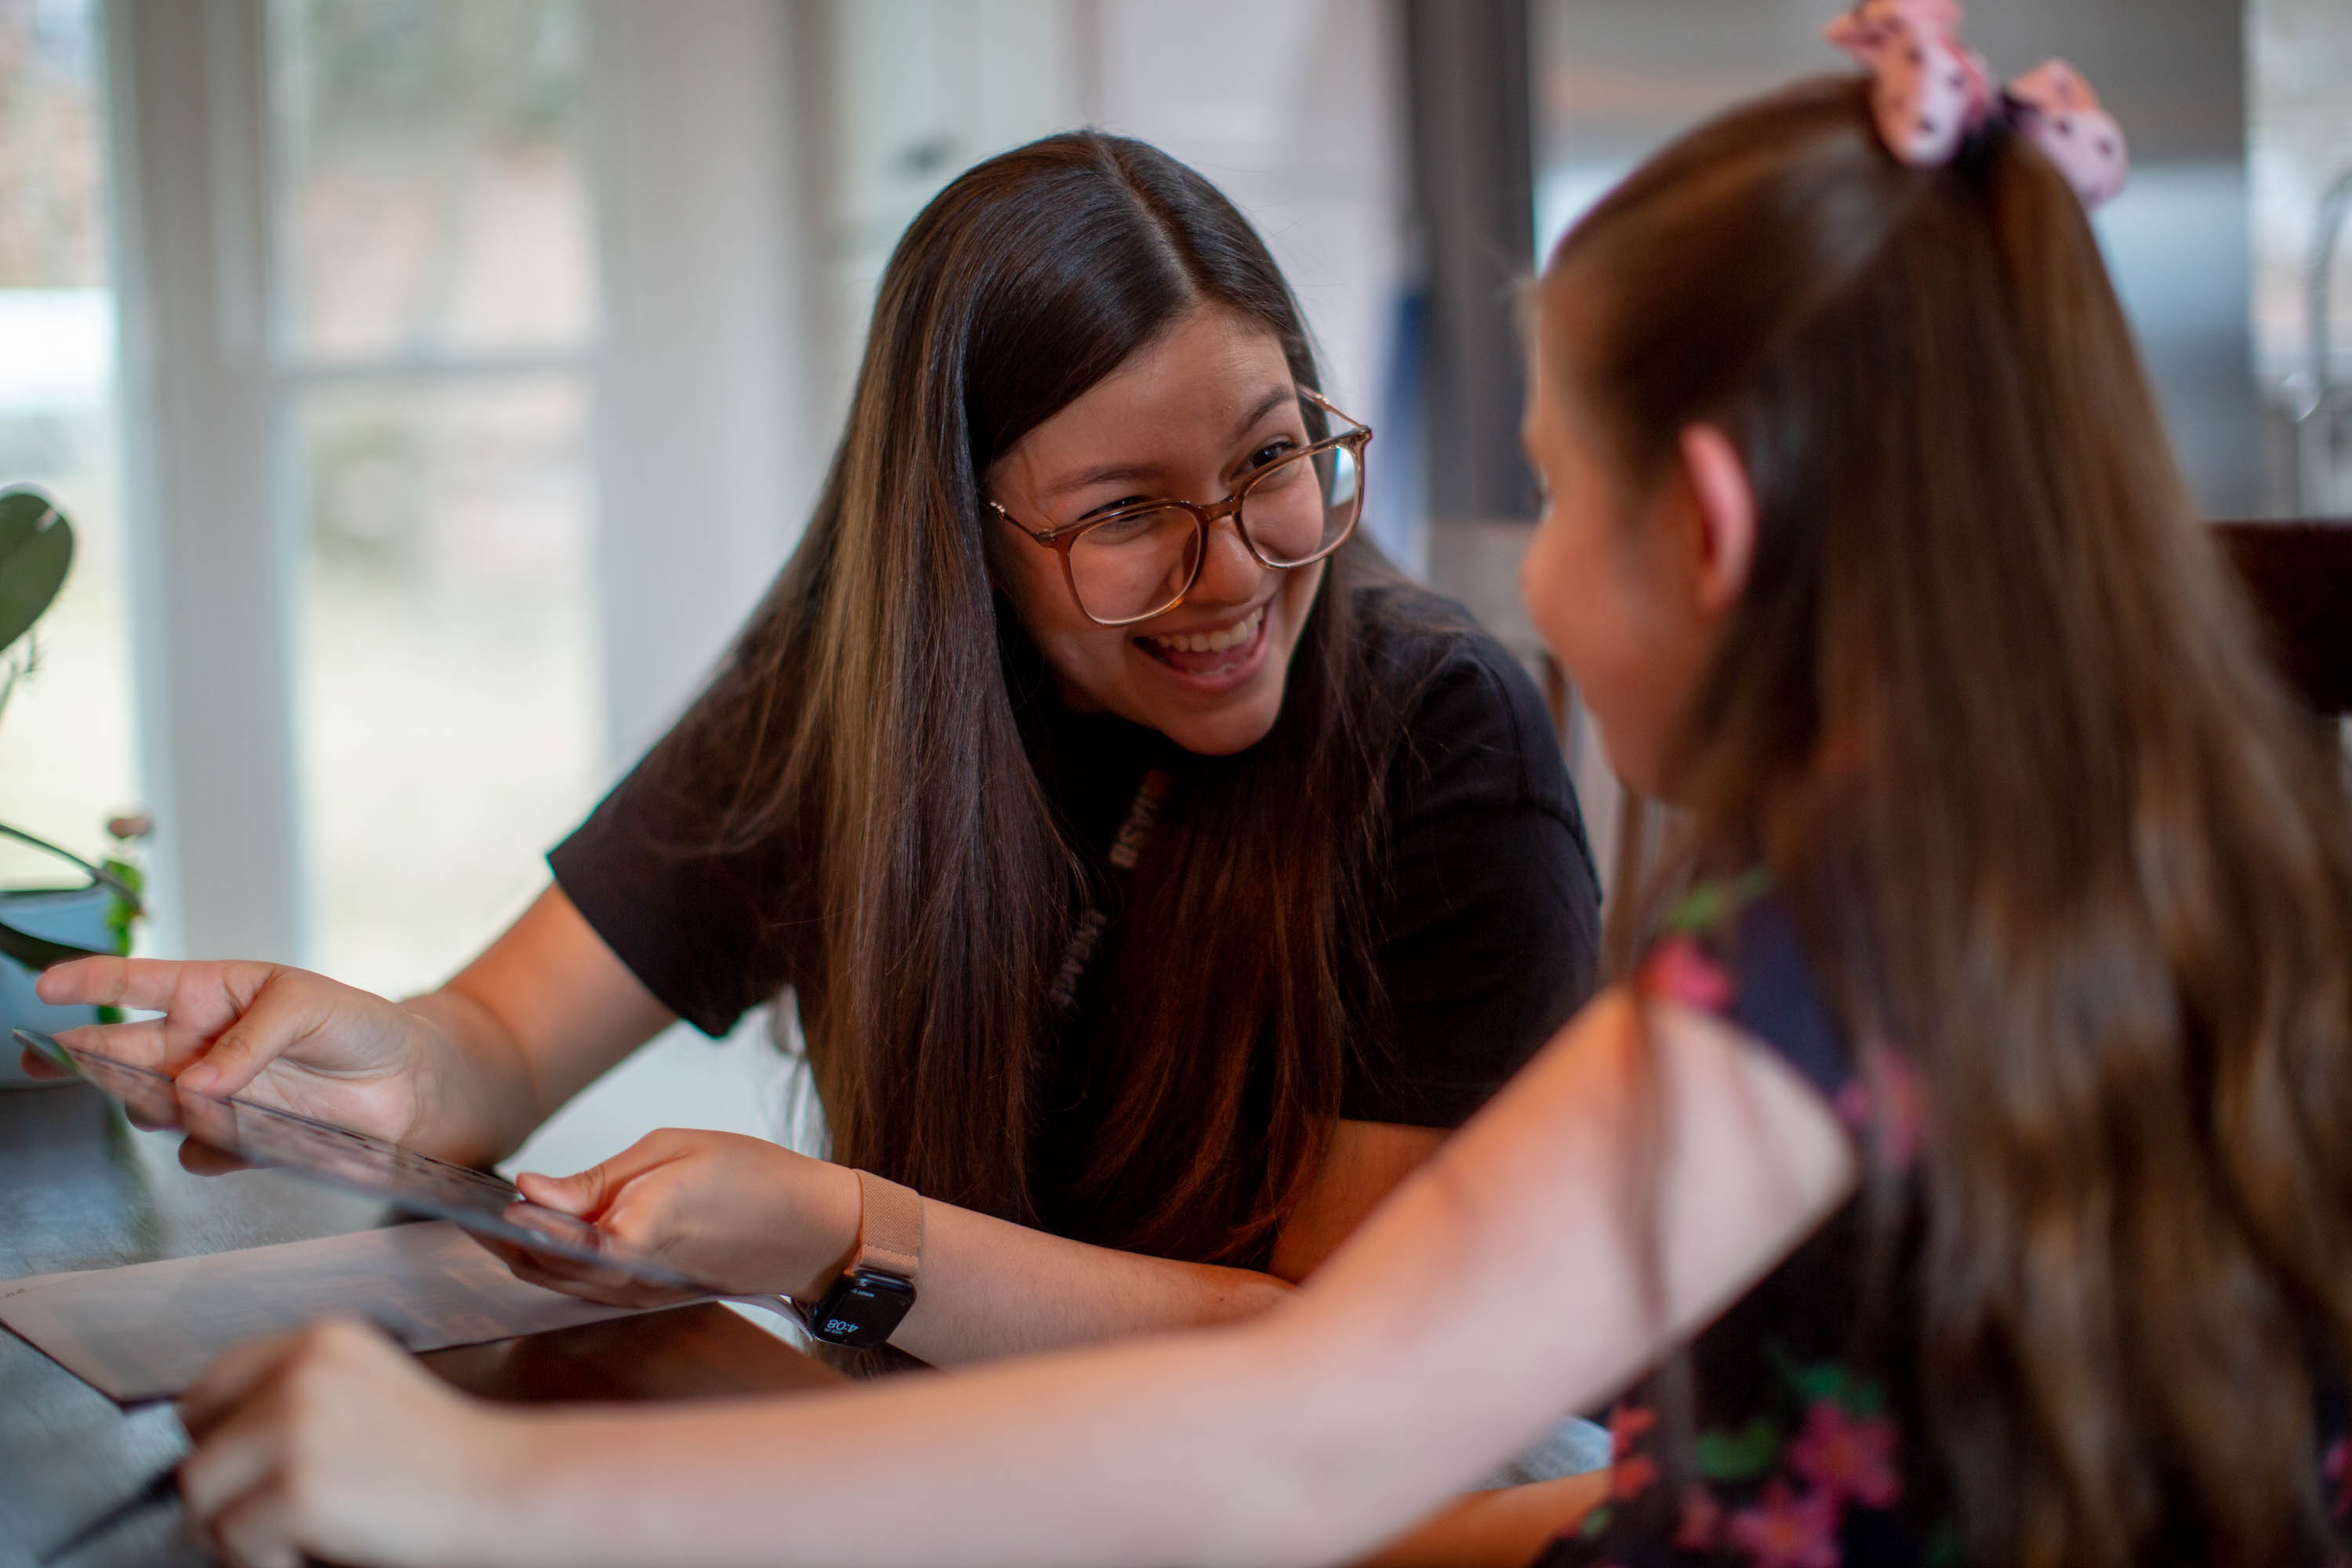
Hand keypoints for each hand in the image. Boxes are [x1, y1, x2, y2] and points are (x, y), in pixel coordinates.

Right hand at [31, 957, 450, 1151]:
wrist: (408, 1084)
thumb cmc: (360, 1025)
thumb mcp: (309, 1004)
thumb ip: (250, 1038)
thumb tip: (196, 1082)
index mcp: (214, 993)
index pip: (135, 983)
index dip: (87, 983)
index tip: (45, 988)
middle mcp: (202, 1045)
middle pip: (120, 1055)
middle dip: (78, 1058)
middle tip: (49, 1061)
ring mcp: (215, 1095)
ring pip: (150, 1108)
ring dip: (161, 1106)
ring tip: (200, 1097)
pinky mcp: (238, 1141)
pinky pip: (198, 1153)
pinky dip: (211, 1148)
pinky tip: (241, 1136)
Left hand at [178, 1319, 523, 1567]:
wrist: (501, 1487)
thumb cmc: (443, 1456)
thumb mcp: (366, 1390)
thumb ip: (297, 1394)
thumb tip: (215, 1442)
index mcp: (321, 1340)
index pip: (210, 1385)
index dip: (218, 1438)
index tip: (243, 1470)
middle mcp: (302, 1370)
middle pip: (198, 1446)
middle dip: (226, 1491)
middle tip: (282, 1511)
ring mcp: (297, 1426)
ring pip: (201, 1496)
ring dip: (239, 1530)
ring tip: (304, 1530)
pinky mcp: (297, 1486)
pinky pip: (231, 1541)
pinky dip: (266, 1560)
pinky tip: (323, 1544)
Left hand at [513, 1130, 862, 1305]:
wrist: (812, 1232)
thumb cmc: (755, 1179)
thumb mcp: (675, 1150)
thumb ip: (598, 1178)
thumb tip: (532, 1189)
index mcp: (642, 1230)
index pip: (554, 1236)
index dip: (509, 1220)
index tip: (479, 1196)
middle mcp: (633, 1276)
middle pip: (542, 1266)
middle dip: (502, 1238)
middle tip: (466, 1206)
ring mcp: (639, 1296)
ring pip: (556, 1282)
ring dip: (522, 1253)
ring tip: (494, 1218)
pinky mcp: (645, 1299)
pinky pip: (582, 1286)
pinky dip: (553, 1263)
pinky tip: (543, 1236)